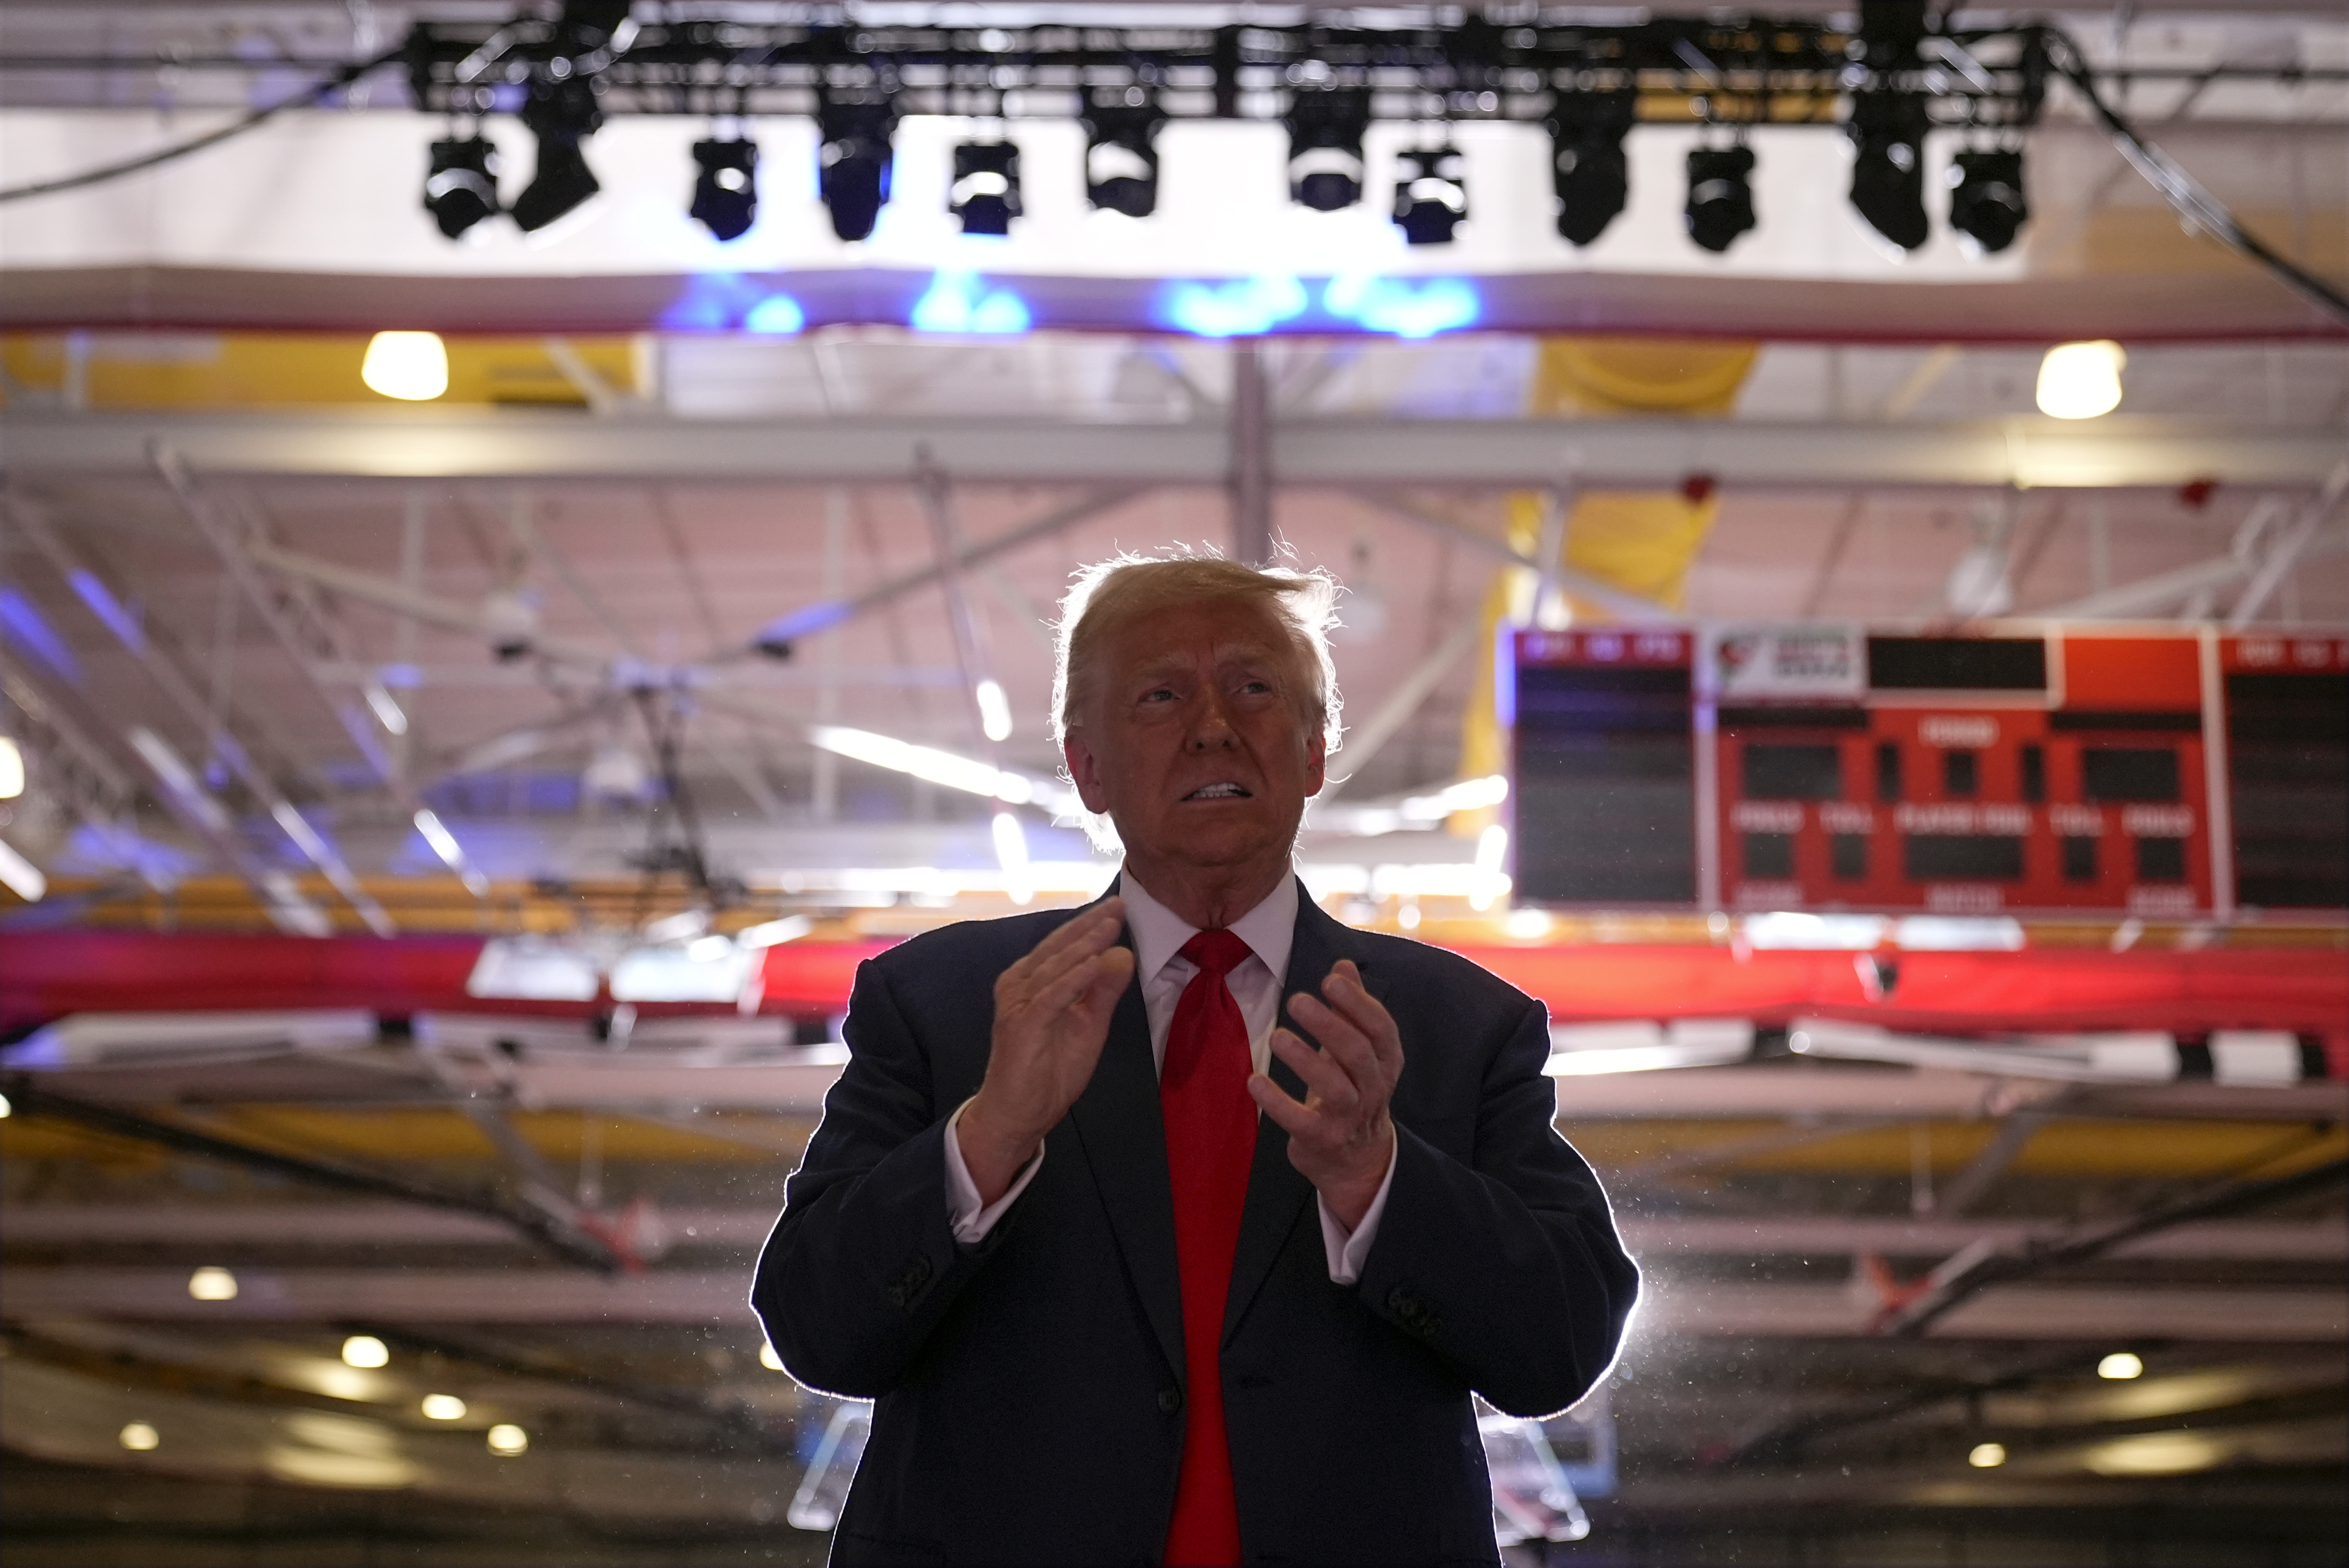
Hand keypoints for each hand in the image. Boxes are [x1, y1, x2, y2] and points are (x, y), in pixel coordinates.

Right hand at [960, 900, 1135, 1203]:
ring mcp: (1017, 1004)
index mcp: (1034, 981)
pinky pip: (1050, 997)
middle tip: (1118, 906)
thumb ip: (1104, 991)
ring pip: (1055, 967)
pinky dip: (1073, 979)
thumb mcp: (1088, 1026)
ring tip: (1111, 926)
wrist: (1018, 1114)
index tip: (1120, 907)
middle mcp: (1020, 985)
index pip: (1065, 945)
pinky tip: (1094, 963)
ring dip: (1084, 945)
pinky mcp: (1020, 1025)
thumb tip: (1123, 954)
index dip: (1092, 925)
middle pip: (1059, 947)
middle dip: (1090, 926)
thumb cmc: (1049, 1070)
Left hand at [1249, 959, 1399, 1231]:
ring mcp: (1350, 1117)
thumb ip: (1352, 1008)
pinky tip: (1254, 1081)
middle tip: (1297, 1001)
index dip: (1358, 1003)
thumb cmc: (1353, 1089)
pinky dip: (1277, 1101)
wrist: (1357, 1159)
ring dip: (1305, 1060)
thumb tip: (1343, 964)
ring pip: (1335, 1088)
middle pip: (1358, 1054)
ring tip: (1277, 1037)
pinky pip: (1300, 1121)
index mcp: (1386, 1061)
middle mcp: (1374, 1088)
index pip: (1381, 1028)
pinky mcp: (1323, 1139)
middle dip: (1330, 1025)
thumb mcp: (1359, 1050)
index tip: (1330, 979)